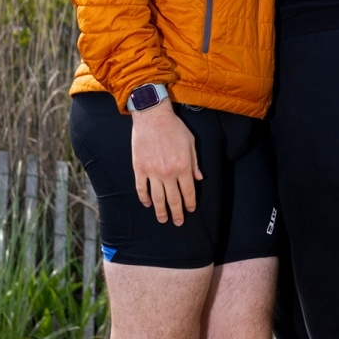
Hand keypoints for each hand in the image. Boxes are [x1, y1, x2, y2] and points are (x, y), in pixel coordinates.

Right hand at [130, 100, 202, 225]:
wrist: (152, 116)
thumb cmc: (174, 128)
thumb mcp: (191, 143)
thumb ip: (195, 163)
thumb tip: (199, 179)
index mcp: (183, 167)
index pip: (188, 192)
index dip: (190, 203)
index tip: (190, 210)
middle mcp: (168, 173)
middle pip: (173, 199)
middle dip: (177, 213)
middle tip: (178, 222)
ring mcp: (152, 172)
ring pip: (157, 198)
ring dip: (160, 211)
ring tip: (163, 219)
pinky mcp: (139, 168)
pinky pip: (141, 188)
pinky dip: (144, 198)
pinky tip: (147, 204)